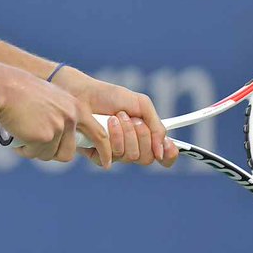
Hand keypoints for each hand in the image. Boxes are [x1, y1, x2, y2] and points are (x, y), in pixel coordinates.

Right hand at [0, 62, 112, 167]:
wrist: (4, 87)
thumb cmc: (22, 92)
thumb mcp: (52, 99)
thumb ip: (62, 116)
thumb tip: (64, 141)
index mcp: (76, 107)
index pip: (99, 133)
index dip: (105, 150)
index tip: (108, 163)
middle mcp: (71, 117)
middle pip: (68, 152)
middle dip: (52, 152)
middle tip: (36, 143)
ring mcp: (58, 127)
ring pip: (50, 155)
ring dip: (36, 150)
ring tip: (24, 135)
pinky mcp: (44, 136)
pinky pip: (35, 153)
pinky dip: (24, 150)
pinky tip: (17, 136)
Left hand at [52, 66, 178, 167]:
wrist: (82, 93)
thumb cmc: (109, 96)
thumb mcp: (140, 104)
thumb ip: (157, 125)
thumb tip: (163, 150)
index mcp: (144, 136)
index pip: (162, 156)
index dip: (169, 155)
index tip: (170, 147)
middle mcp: (131, 147)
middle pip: (147, 158)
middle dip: (142, 136)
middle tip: (132, 118)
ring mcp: (114, 153)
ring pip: (131, 156)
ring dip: (126, 133)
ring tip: (116, 117)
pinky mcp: (98, 155)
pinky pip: (112, 157)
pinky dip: (113, 138)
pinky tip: (107, 124)